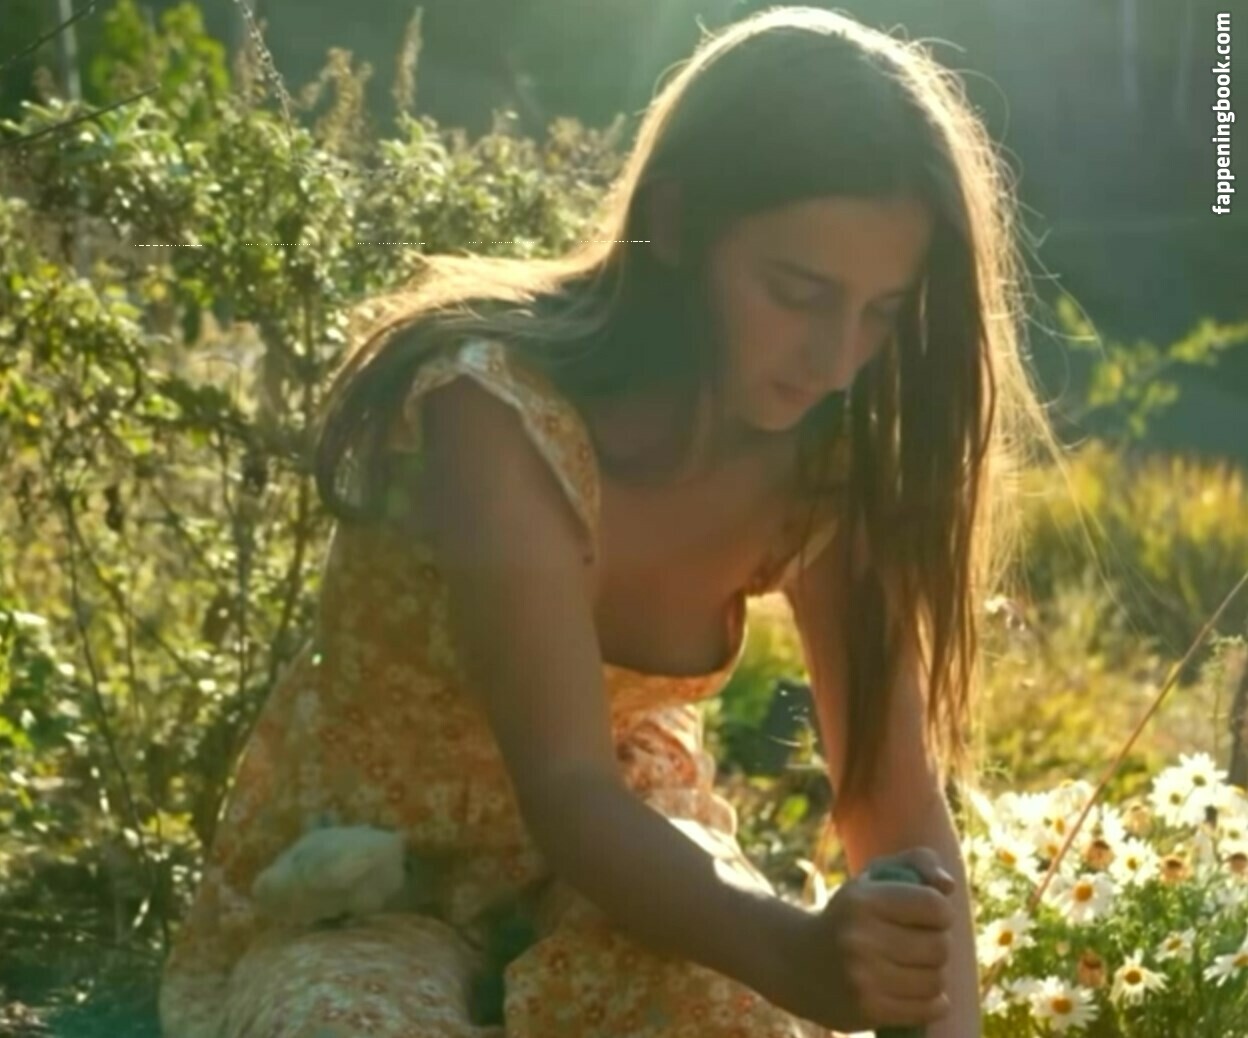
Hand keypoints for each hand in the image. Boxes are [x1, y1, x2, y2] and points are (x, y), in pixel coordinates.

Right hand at [767, 846, 955, 1033]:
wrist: (799, 963)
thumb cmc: (850, 915)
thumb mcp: (874, 877)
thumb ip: (917, 862)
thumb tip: (948, 886)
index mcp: (861, 901)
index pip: (935, 906)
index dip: (940, 912)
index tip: (927, 916)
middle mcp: (858, 939)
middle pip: (940, 946)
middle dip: (937, 944)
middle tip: (917, 943)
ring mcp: (861, 978)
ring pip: (936, 980)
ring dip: (934, 974)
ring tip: (914, 966)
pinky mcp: (867, 1011)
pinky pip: (928, 1009)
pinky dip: (934, 1003)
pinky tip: (920, 991)